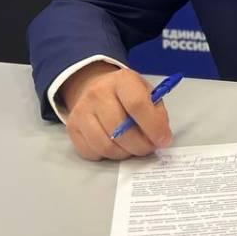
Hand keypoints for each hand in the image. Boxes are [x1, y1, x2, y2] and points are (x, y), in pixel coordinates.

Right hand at [58, 63, 172, 160]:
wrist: (96, 88)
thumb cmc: (128, 94)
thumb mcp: (147, 93)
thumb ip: (157, 113)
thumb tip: (161, 137)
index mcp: (122, 80)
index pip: (137, 105)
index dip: (153, 127)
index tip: (163, 140)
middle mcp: (98, 93)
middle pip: (120, 130)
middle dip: (140, 146)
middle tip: (149, 148)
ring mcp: (82, 110)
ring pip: (106, 146)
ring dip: (125, 153)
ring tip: (133, 148)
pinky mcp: (72, 127)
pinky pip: (92, 152)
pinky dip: (108, 155)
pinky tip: (116, 146)